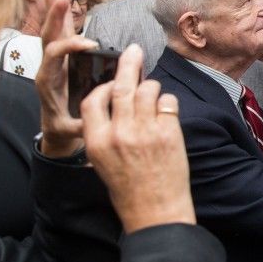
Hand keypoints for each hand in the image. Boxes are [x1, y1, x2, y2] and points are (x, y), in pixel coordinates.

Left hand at [35, 0, 99, 157]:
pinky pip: (58, 35)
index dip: (70, 46)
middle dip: (54, 17)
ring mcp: (52, 62)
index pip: (54, 55)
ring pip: (50, 33)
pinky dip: (59, 17)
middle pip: (47, 37)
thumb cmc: (65, 129)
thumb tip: (99, 113)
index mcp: (47, 81)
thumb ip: (83, 124)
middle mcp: (46, 68)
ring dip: (52, 11)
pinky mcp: (59, 60)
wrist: (54, 131)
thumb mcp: (73, 130)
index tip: (91, 44)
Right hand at [80, 44, 195, 233]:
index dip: (103, 87)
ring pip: (148, 90)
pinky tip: (166, 113)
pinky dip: (168, 103)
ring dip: (152, 87)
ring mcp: (145, 131)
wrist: (156, 211)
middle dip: (129, 63)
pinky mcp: (169, 132)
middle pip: (122, 87)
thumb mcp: (102, 161)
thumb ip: (104, 131)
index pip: (92, 100)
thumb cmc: (129, 188)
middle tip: (134, 50)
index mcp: (96, 141)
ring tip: (153, 94)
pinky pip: (168, 102)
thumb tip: (113, 100)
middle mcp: (119, 133)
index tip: (111, 83)